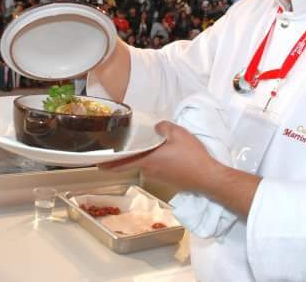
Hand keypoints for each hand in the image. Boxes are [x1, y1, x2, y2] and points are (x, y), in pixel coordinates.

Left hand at [99, 121, 220, 193]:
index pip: (122, 163)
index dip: (108, 163)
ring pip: (144, 165)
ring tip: (137, 146)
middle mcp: (149, 170)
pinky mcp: (168, 179)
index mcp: (148, 160)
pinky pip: (154, 168)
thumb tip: (156, 128)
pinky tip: (157, 152)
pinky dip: (151, 160)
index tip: (97, 163)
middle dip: (122, 158)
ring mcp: (158, 177)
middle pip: (132, 163)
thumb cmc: (191, 156)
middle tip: (113, 150)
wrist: (208, 177)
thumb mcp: (178, 133)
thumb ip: (163, 127)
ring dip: (139, 158)